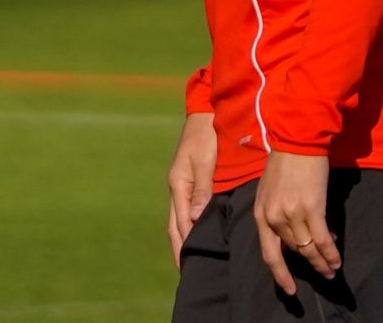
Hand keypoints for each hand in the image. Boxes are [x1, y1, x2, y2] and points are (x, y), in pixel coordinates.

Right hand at [166, 112, 216, 268]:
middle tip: (186, 270)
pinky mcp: (192, 178)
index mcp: (178, 185)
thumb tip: (194, 218)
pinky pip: (189, 207)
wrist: (206, 112)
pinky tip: (198, 230)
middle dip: (180, 247)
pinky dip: (190, 223)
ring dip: (184, 237)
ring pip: (180, 217)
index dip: (184, 244)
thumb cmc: (207, 134)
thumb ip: (201, 189)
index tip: (188, 265)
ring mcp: (183, 183)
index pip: (180, 223)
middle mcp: (177, 187)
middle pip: (176, 224)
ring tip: (191, 257)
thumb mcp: (205, 160)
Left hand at [253, 151, 340, 294]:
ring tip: (332, 270)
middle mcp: (274, 218)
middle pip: (293, 251)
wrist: (298, 138)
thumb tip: (297, 229)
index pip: (269, 253)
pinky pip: (321, 239)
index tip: (289, 288)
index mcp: (261, 213)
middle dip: (309, 265)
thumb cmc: (286, 160)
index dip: (280, 274)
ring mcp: (292, 214)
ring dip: (321, 262)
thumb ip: (277, 210)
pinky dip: (330, 252)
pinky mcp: (311, 208)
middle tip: (323, 273)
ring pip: (307, 248)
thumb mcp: (270, 188)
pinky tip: (336, 260)